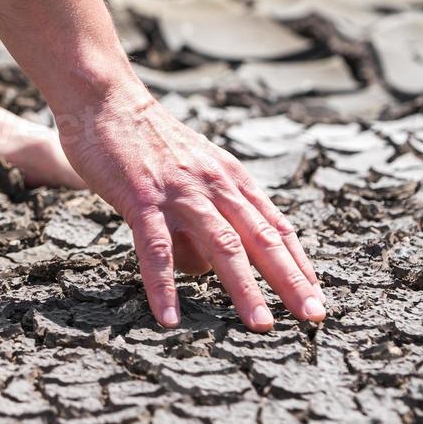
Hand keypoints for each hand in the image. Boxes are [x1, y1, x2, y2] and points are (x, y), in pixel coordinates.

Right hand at [58, 88, 324, 330]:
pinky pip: (156, 250)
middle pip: (262, 240)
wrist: (106, 99)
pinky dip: (165, 285)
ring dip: (244, 288)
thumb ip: (207, 209)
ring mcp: (179, 193)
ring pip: (222, 246)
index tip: (316, 296)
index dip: (299, 263)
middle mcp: (214, 186)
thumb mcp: (190, 167)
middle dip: (290, 281)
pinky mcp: (141, 199)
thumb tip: (209, 265)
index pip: (275, 226)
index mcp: (229, 178)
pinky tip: (168, 317)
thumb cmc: (143, 138)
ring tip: (260, 325)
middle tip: (313, 317)